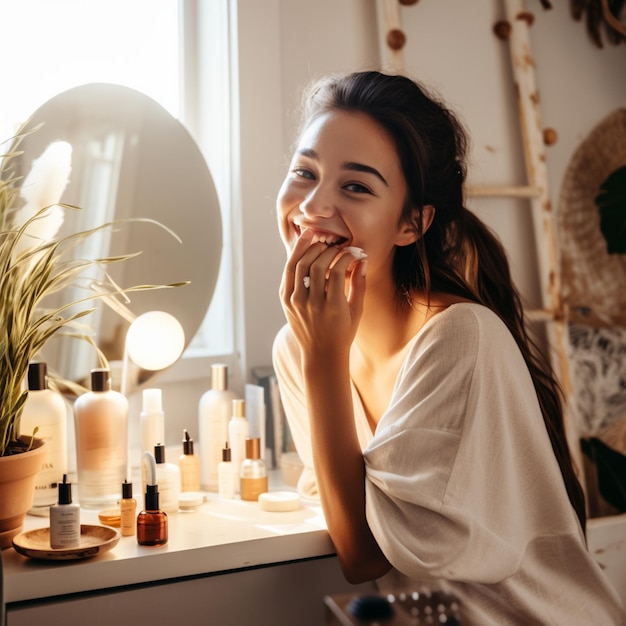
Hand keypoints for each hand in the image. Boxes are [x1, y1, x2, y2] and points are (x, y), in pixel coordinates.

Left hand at [279, 229, 366, 358]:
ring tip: (320, 241)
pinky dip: (295, 257)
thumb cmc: (343, 332)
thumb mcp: (357, 311)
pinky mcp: (286, 301)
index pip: (338, 272)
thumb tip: (362, 260)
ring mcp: (296, 303)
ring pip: (299, 266)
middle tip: (337, 246)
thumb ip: (359, 284)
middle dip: (329, 250)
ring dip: (310, 249)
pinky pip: (288, 273)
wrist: (321, 354)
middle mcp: (313, 305)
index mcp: (334, 308)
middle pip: (317, 266)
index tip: (353, 252)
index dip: (346, 256)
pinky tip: (304, 247)